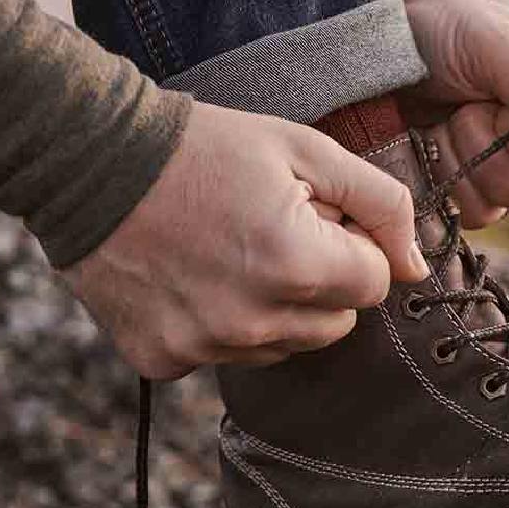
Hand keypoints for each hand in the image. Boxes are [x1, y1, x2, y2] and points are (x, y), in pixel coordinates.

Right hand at [62, 102, 426, 378]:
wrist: (91, 161)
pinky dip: (220, 324)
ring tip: (232, 250)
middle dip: (322, 281)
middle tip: (274, 231)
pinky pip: (225, 356)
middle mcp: (253, 322)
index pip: (374, 283)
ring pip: (285, 346)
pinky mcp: (162, 359)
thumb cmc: (206, 148)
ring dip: (276, 307)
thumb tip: (417, 268)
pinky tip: (194, 276)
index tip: (316, 215)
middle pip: (337, 325)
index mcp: (297, 266)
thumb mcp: (307, 150)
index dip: (351, 244)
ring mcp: (204, 346)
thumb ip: (382, 204)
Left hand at [392, 0, 508, 226]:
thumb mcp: (498, 47)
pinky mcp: (471, 185)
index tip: (495, 102)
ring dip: (458, 157)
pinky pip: (467, 212)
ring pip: (495, 204)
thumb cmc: (450, 25)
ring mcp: (507, 167)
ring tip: (448, 117)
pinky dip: (441, 175)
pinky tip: (434, 138)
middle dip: (483, 144)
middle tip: (465, 104)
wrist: (389, 32)